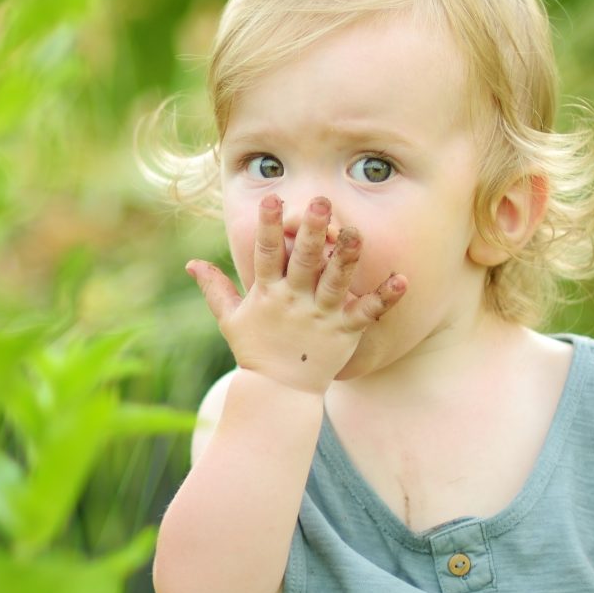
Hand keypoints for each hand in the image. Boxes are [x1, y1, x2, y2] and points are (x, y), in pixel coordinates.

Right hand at [184, 194, 405, 394]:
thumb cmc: (255, 351)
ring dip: (347, 258)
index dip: (268, 226)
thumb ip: (214, 288)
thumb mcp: (230, 319)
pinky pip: (367, 313)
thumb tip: (191, 263)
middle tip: (321, 202)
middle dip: (311, 231)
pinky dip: (385, 298)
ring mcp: (321, 317)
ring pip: (336, 282)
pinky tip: (402, 279)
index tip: (273, 199)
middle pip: (304, 261)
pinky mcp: (344, 333)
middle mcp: (294, 302)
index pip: (266, 254)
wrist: (278, 394)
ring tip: (357, 232)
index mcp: (267, 294)